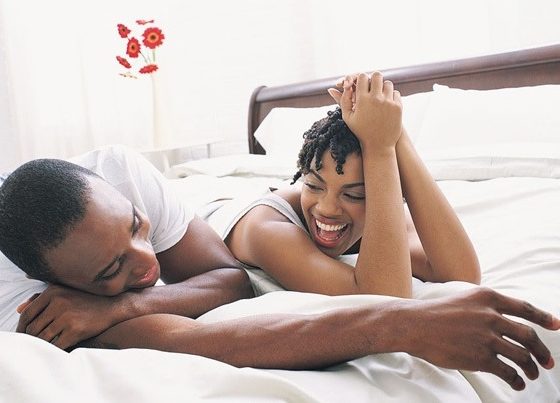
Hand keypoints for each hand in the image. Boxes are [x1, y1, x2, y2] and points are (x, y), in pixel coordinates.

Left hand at [17, 284, 120, 349]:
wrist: (113, 305)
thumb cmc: (87, 298)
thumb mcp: (64, 291)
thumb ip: (41, 297)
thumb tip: (20, 310)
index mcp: (53, 292)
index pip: (28, 314)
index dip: (22, 327)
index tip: (23, 333)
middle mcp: (58, 303)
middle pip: (33, 328)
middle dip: (31, 338)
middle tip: (34, 342)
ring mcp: (67, 317)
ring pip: (42, 338)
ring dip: (41, 345)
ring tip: (45, 345)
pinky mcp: (75, 331)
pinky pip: (56, 346)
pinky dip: (54, 349)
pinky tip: (57, 348)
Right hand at [328, 72, 402, 150]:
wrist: (379, 145)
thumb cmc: (361, 131)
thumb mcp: (348, 118)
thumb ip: (342, 100)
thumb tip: (337, 87)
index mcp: (362, 100)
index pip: (362, 77)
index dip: (361, 79)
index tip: (362, 84)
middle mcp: (376, 99)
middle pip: (376, 75)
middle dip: (373, 79)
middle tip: (372, 86)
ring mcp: (389, 102)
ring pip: (387, 83)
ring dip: (383, 87)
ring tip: (379, 96)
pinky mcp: (398, 107)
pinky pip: (395, 92)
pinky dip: (391, 96)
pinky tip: (386, 103)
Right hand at [399, 287, 558, 390]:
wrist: (414, 325)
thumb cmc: (435, 313)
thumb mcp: (464, 299)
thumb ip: (486, 307)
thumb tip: (506, 322)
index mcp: (488, 297)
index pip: (524, 308)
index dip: (544, 318)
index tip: (556, 325)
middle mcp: (491, 316)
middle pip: (528, 336)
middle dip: (542, 351)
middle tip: (548, 361)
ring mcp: (487, 337)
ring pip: (521, 356)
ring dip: (531, 368)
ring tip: (532, 374)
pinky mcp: (480, 357)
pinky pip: (508, 371)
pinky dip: (516, 380)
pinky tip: (517, 383)